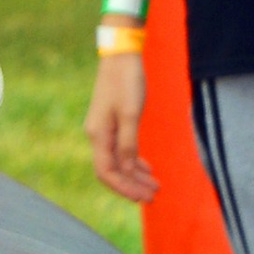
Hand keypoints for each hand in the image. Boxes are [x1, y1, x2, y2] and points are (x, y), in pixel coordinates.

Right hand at [85, 52, 155, 204]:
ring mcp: (104, 128)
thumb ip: (128, 144)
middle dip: (132, 185)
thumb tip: (127, 170)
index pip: (106, 172)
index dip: (123, 188)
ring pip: (118, 161)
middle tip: (154, 196)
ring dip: (135, 175)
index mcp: (98, 134)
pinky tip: (147, 167)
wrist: (121, 55)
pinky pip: (121, 149)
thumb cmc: (126, 82)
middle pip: (112, 170)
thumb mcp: (130, 114)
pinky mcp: (113, 122)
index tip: (142, 198)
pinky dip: (134, 161)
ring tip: (155, 186)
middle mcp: (97, 134)